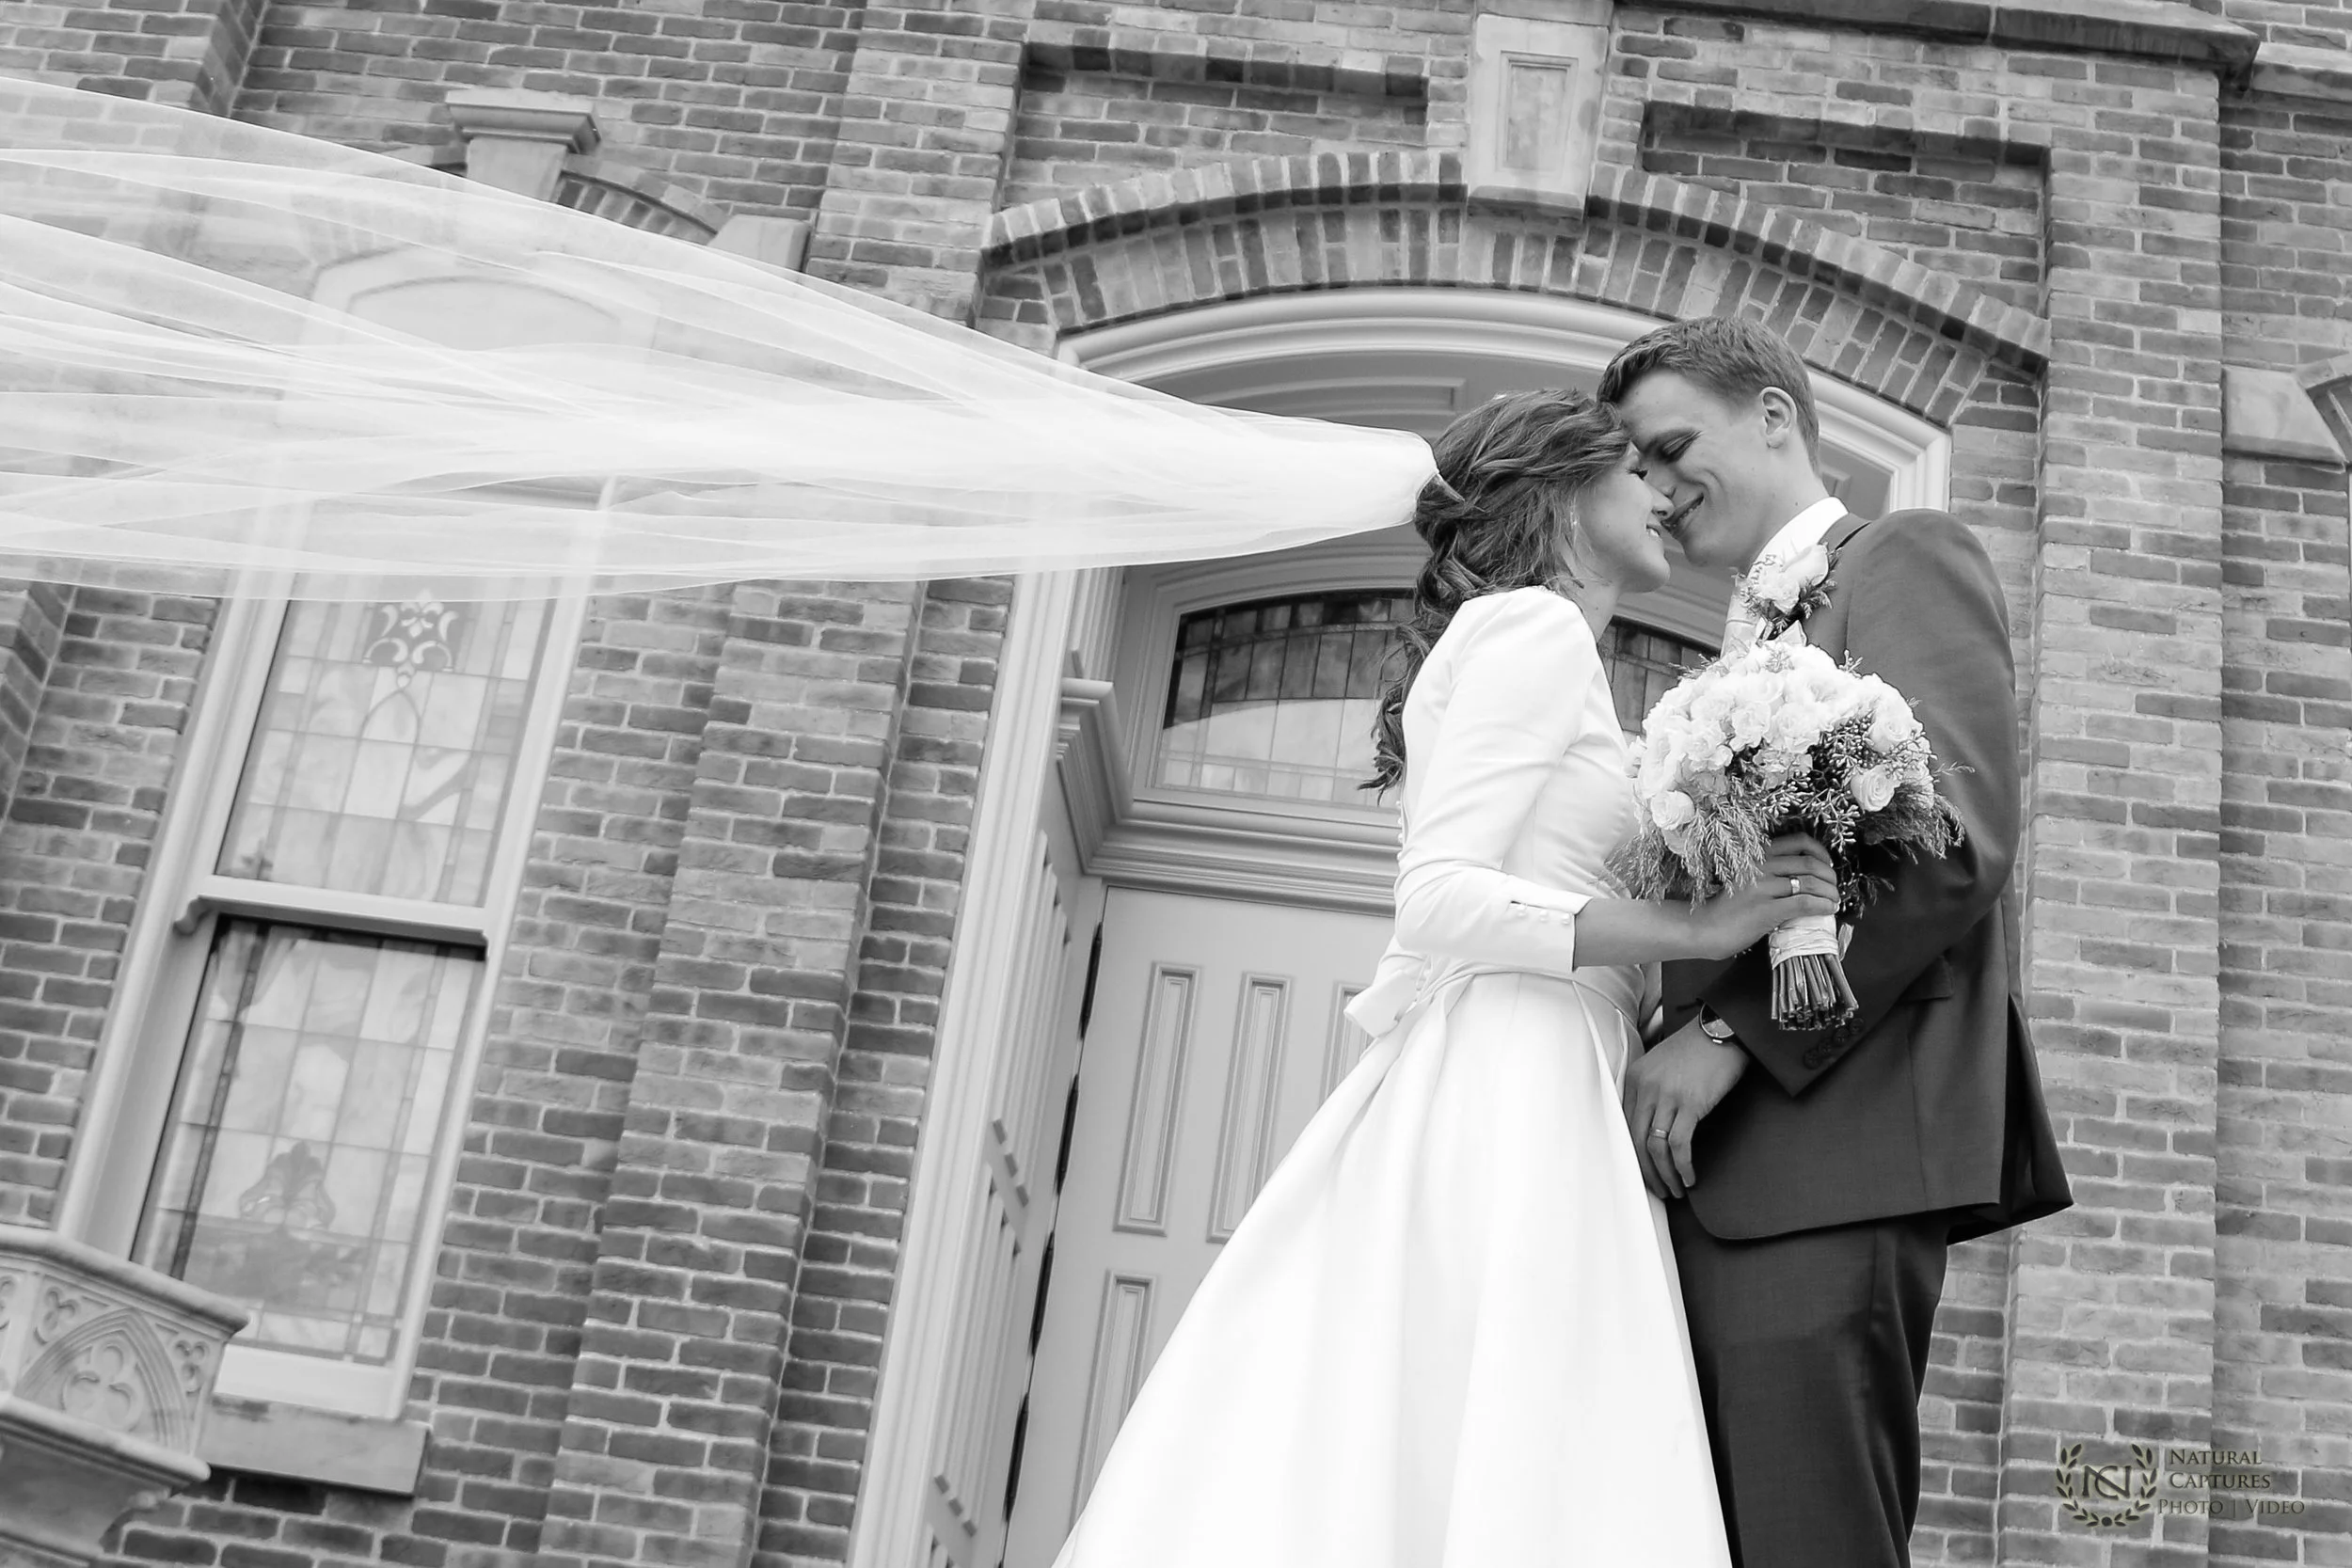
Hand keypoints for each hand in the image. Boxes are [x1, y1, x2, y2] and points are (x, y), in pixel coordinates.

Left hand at [1621, 1016, 1749, 1199]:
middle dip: (1646, 1172)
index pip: (1625, 1125)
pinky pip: (1679, 1144)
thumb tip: (1650, 1128)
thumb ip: (1650, 1090)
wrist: (1724, 1028)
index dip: (1633, 1154)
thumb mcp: (1661, 1064)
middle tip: (1659, 1190)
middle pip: (1636, 1141)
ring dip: (1665, 1175)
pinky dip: (1682, 1166)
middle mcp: (1645, 1087)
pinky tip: (1690, 1177)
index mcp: (1635, 1078)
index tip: (1643, 1171)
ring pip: (1656, 1147)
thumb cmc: (1697, 1048)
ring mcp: (1667, 1095)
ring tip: (1676, 1190)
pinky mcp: (1691, 1103)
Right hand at [1689, 832, 1837, 958]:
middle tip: (1834, 889)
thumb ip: (1770, 871)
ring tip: (1834, 901)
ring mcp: (1763, 887)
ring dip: (1830, 893)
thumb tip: (1805, 876)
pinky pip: (1804, 903)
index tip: (1827, 865)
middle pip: (1810, 864)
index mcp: (1756, 854)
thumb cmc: (1727, 907)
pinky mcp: (1766, 909)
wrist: (1704, 928)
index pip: (1798, 842)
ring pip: (1811, 883)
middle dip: (1830, 877)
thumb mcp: (1746, 878)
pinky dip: (1823, 906)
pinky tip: (1828, 909)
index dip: (1821, 852)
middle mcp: (1760, 865)